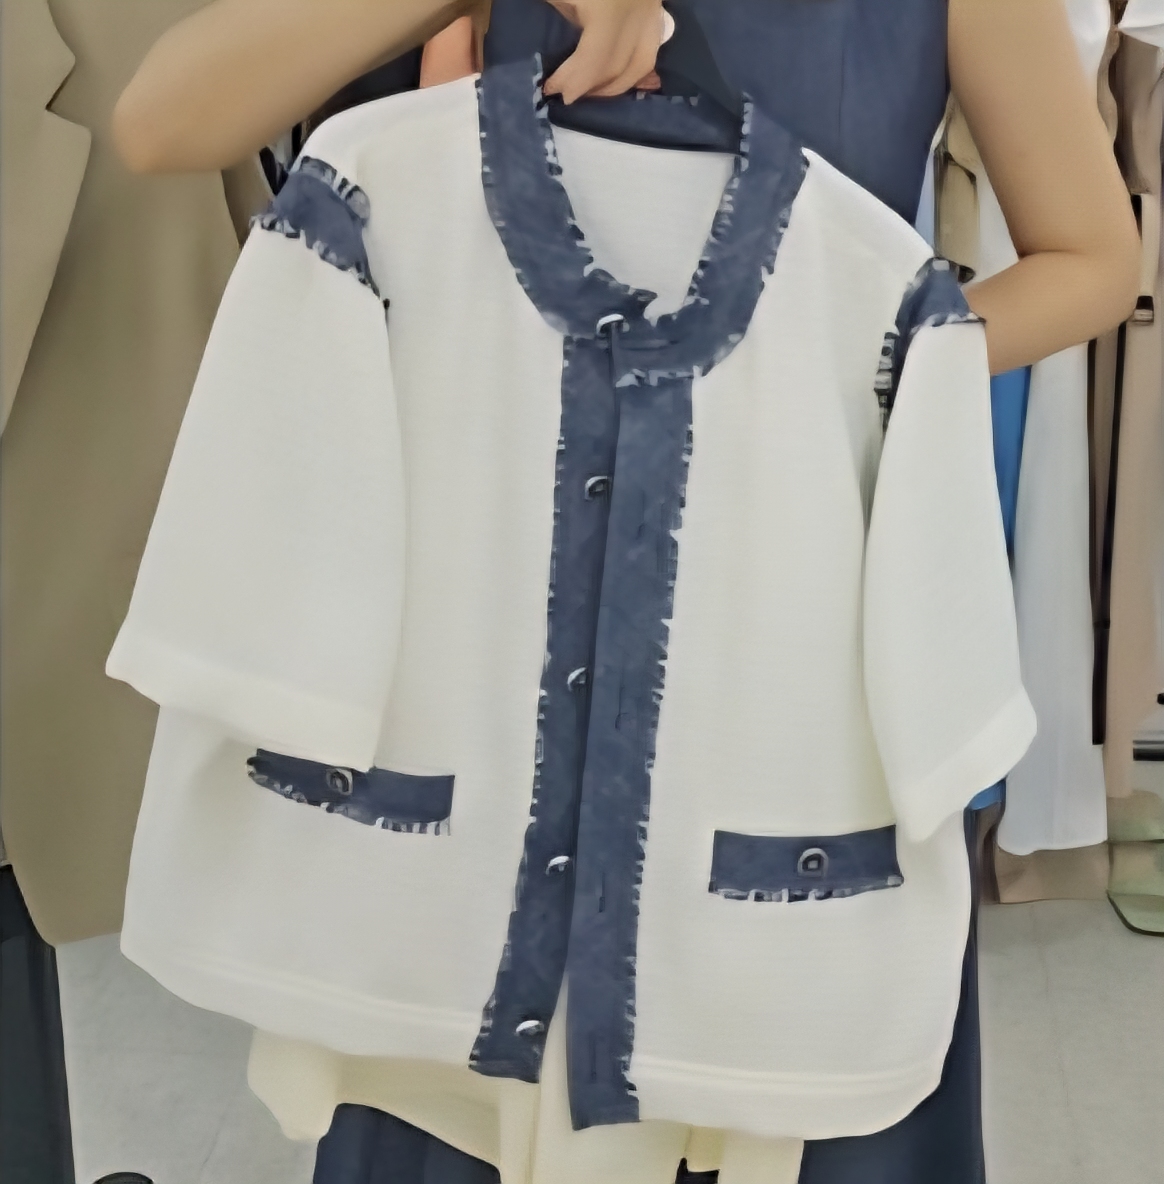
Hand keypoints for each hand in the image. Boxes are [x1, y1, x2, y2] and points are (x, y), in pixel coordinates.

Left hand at [543, 0, 666, 101]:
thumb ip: (558, 13)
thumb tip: (556, 51)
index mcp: (611, 8)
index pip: (595, 58)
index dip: (573, 81)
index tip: (552, 90)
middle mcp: (639, 12)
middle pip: (621, 67)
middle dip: (593, 87)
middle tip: (569, 94)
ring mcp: (653, 9)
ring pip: (642, 62)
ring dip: (616, 84)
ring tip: (591, 89)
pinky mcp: (657, 6)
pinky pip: (650, 46)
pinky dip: (632, 65)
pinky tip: (614, 72)